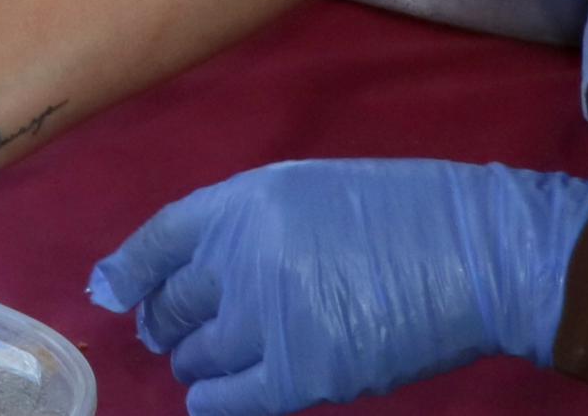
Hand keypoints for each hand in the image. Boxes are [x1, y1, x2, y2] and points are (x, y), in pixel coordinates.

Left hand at [89, 161, 587, 415]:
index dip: (128, 270)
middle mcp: (239, 258)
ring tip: (200, 361)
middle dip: (165, 321)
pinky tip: (211, 398)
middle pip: (171, 302)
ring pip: (196, 354)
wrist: (476, 254)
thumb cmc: (398, 214)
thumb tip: (195, 273)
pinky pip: (232, 398)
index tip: (111, 291)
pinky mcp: (302, 372)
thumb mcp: (304, 192)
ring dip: (193, 361)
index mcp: (239, 203)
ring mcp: (268, 318)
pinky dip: (214, 400)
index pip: (157, 241)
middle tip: (169, 332)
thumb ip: (244, 227)